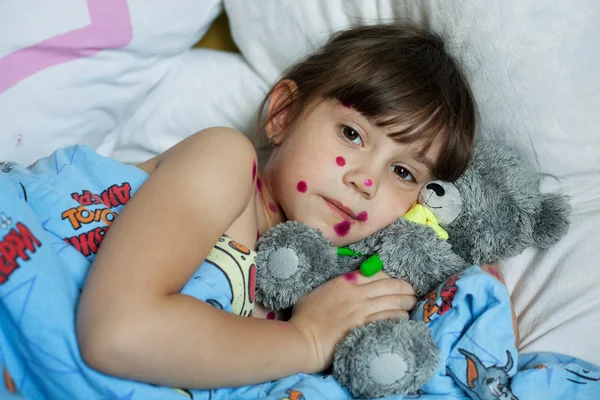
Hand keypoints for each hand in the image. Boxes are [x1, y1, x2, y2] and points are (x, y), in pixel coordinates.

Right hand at [288, 271, 415, 373]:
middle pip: (390, 285)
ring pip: (394, 302)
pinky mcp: (365, 327)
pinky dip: (400, 317)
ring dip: (406, 303)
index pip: (376, 272)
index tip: (396, 281)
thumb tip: (348, 285)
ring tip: (411, 305)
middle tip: (412, 292)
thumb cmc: (304, 317)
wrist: (302, 339)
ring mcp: (361, 311)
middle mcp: (356, 294)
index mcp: (344, 282)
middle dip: (405, 288)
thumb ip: (336, 286)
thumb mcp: (318, 291)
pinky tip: (403, 319)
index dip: (391, 276)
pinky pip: (390, 318)